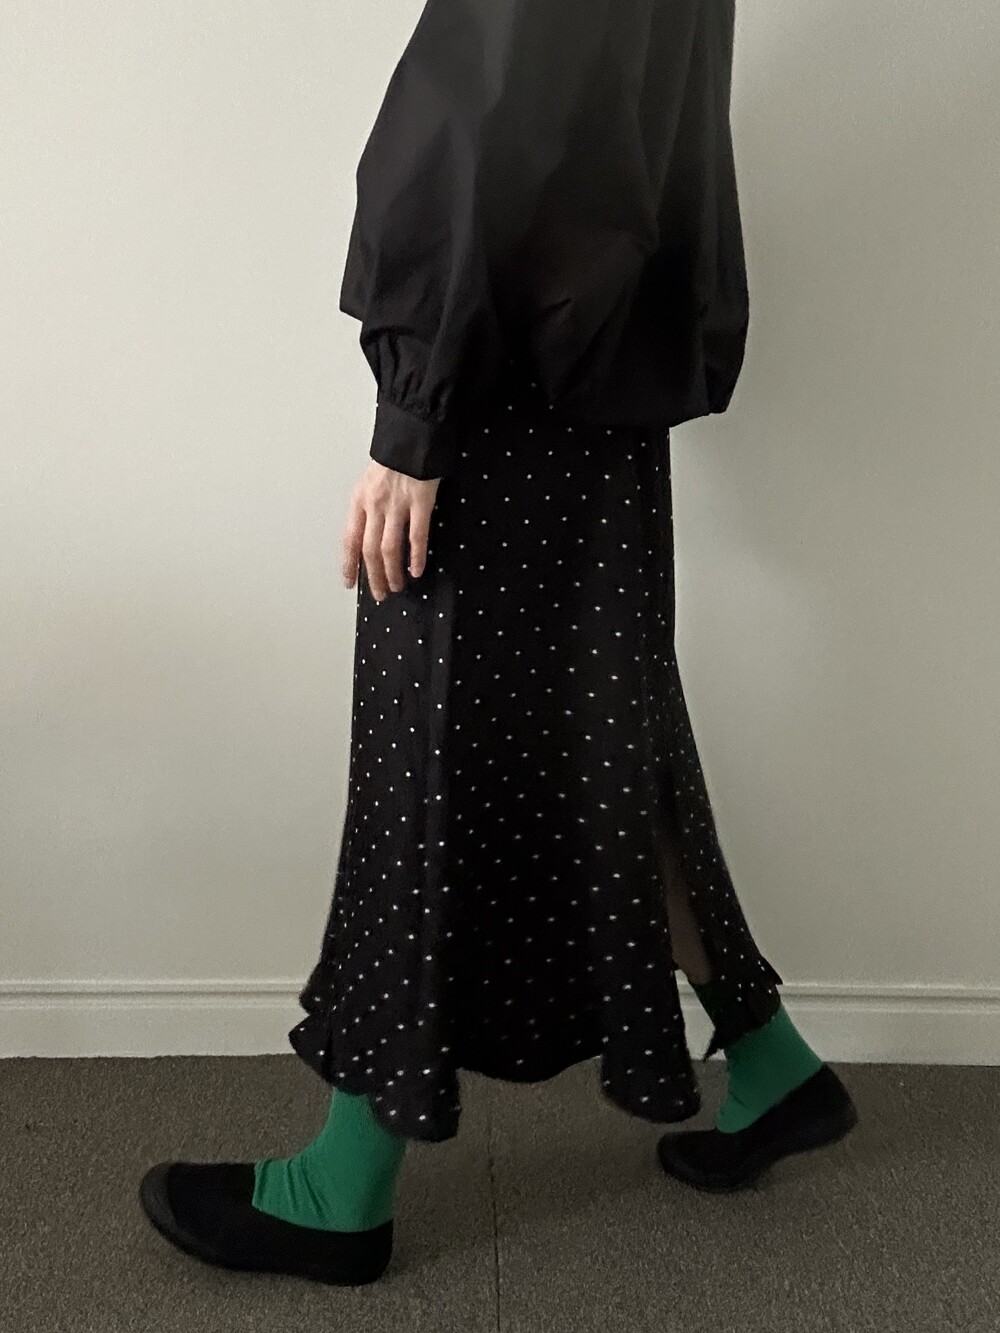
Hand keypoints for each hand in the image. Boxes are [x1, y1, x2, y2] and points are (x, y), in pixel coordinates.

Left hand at [341, 461, 441, 601]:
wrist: (413, 435)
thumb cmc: (394, 457)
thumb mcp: (371, 481)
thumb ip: (369, 506)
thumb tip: (369, 533)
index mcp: (359, 500)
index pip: (349, 539)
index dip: (348, 564)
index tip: (349, 582)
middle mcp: (375, 505)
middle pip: (369, 550)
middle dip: (373, 576)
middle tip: (380, 593)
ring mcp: (397, 504)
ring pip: (389, 549)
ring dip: (392, 572)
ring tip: (397, 586)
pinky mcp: (420, 502)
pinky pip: (416, 536)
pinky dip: (416, 557)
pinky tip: (416, 570)